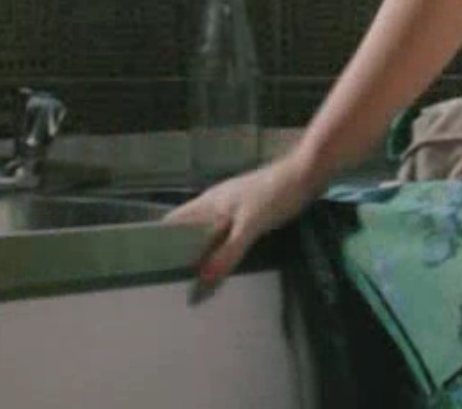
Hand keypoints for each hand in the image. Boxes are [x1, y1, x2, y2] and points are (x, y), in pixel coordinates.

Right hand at [166, 154, 317, 290]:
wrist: (308, 172)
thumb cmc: (276, 194)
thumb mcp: (249, 226)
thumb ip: (226, 254)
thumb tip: (200, 286)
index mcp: (207, 203)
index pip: (171, 224)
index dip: (159, 245)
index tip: (153, 272)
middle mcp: (215, 205)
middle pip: (189, 232)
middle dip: (183, 256)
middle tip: (177, 287)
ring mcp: (233, 208)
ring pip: (210, 234)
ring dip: (206, 255)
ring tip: (201, 285)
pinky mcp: (250, 213)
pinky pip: (229, 235)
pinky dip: (225, 251)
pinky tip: (230, 267)